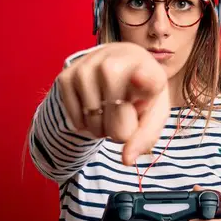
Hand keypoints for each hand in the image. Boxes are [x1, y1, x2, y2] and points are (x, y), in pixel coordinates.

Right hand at [57, 42, 169, 165]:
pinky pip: (76, 119)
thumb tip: (126, 160)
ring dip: (102, 129)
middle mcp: (115, 61)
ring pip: (93, 119)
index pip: (146, 77)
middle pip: (115, 110)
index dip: (144, 80)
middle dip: (120, 127)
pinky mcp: (66, 76)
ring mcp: (87, 66)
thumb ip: (145, 137)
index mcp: (147, 67)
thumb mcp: (153, 114)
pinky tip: (94, 110)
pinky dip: (85, 124)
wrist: (118, 64)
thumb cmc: (141, 94)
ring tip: (110, 113)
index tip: (140, 79)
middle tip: (125, 118)